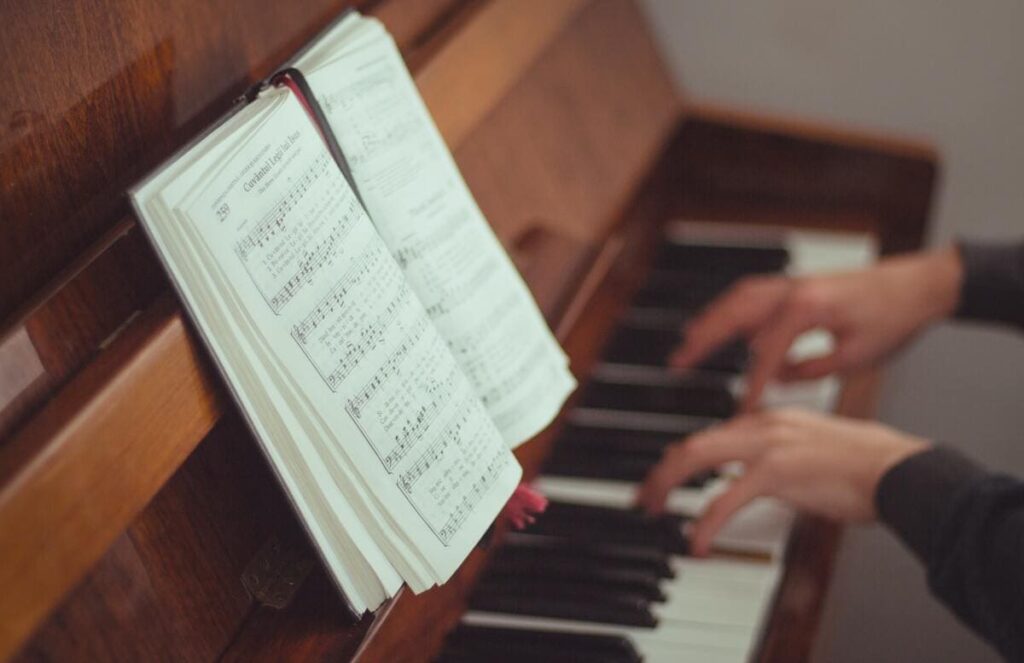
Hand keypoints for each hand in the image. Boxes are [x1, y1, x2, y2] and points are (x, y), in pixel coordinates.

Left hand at [636, 408, 927, 555]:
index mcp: (770, 420)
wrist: (898, 469)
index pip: (712, 435)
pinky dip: (706, 522)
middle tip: (647, 495)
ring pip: (696, 457)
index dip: (684, 458)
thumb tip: (758, 481)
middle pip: (693, 442)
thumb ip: (780, 459)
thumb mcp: (812, 450)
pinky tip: (698, 542)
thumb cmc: (867, 465)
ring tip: (655, 509)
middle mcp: (762, 425)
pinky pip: (726, 498)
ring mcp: (768, 445)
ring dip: (667, 484)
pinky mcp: (777, 472)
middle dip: (663, 469)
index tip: (669, 476)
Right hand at [670, 247, 962, 409]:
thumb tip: (779, 378)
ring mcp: (792, 283)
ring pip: (737, 300)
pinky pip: (753, 296)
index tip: (742, 408)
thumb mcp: (856, 357)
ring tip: (690, 344)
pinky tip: (728, 331)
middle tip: (678, 362)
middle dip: (703, 339)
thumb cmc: (894, 318)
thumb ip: (810, 369)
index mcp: (807, 307)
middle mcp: (793, 290)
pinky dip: (733, 312)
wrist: (918, 285)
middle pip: (733, 313)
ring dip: (711, 321)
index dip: (753, 383)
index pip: (766, 351)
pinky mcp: (797, 285)